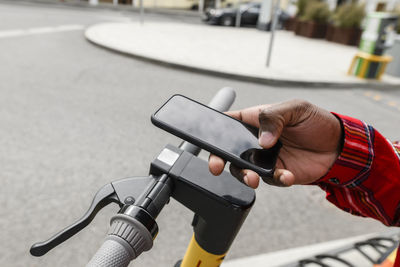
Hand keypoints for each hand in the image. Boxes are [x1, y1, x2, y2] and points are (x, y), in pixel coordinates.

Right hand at [208, 99, 341, 187]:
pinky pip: (269, 179)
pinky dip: (276, 179)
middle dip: (219, 159)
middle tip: (217, 166)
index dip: (215, 130)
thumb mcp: (295, 108)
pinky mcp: (276, 172)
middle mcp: (255, 140)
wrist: (338, 146)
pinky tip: (287, 175)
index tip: (208, 139)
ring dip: (245, 175)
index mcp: (255, 120)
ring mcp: (264, 158)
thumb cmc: (315, 121)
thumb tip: (262, 141)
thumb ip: (274, 118)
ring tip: (253, 179)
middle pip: (229, 151)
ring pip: (243, 169)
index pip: (228, 123)